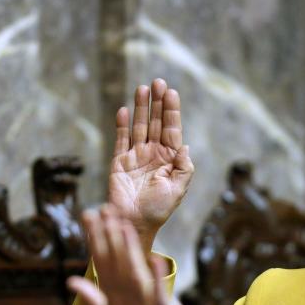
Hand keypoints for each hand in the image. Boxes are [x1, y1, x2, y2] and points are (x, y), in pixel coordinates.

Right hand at [68, 208, 187, 304]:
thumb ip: (91, 300)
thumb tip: (72, 281)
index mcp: (112, 300)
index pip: (101, 263)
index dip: (96, 239)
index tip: (90, 216)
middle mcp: (124, 301)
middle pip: (114, 263)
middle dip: (109, 236)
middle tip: (104, 209)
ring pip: (133, 274)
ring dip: (128, 250)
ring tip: (123, 225)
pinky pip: (159, 296)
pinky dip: (157, 279)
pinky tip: (155, 259)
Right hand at [107, 79, 193, 253]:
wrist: (135, 223)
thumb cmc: (158, 209)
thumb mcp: (178, 189)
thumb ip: (184, 168)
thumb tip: (184, 145)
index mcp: (170, 159)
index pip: (172, 129)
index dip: (171, 110)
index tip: (171, 92)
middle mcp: (153, 154)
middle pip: (156, 122)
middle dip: (157, 102)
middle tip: (157, 81)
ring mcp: (136, 156)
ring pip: (139, 126)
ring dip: (140, 108)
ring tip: (142, 89)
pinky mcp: (119, 161)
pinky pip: (121, 139)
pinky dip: (122, 125)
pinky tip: (123, 111)